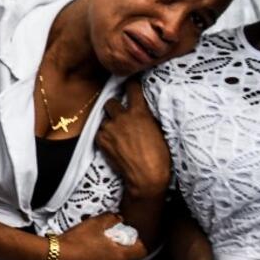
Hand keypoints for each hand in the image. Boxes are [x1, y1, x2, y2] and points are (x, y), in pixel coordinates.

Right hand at [48, 213, 147, 259]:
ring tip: (91, 249)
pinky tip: (83, 258)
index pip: (141, 252)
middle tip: (104, 240)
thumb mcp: (94, 223)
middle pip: (123, 259)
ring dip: (105, 259)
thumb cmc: (74, 242)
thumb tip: (118, 218)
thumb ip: (110, 219)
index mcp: (118, 255)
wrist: (53, 258)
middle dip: (116, 250)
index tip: (130, 237)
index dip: (138, 243)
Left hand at [96, 79, 170, 198]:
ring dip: (109, 123)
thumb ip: (147, 116)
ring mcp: (110, 129)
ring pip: (104, 118)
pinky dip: (104, 136)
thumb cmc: (159, 156)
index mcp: (140, 112)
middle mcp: (122, 117)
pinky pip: (99, 132)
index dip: (130, 84)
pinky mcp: (101, 140)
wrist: (146, 177)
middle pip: (111, 102)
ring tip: (118, 134)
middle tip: (120, 116)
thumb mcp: (159, 130)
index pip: (132, 88)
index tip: (129, 83)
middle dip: (115, 108)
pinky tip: (113, 144)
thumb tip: (142, 109)